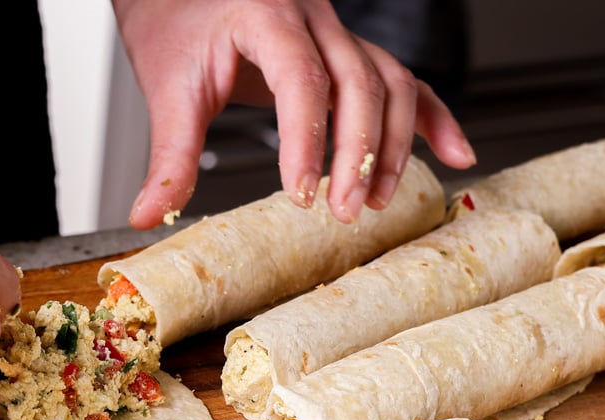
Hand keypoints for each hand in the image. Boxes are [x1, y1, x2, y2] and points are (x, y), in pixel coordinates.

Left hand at [111, 0, 474, 228]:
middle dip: (360, 152)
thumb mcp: (168, 87)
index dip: (306, 140)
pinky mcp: (349, 51)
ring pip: (390, 82)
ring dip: (393, 144)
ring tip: (377, 200)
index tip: (299, 194)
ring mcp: (338, 32)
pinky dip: (431, 118)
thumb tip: (149, 215)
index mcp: (265, 14)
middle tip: (346, 210)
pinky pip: (403, 79)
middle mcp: (313, 16)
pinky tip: (455, 152)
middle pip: (361, 81)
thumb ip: (168, 155)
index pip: (301, 79)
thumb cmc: (175, 21)